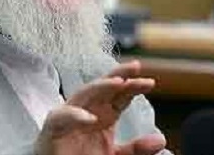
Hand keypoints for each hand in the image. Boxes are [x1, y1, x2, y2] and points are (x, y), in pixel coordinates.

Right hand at [36, 61, 165, 154]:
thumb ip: (136, 149)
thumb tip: (160, 140)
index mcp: (103, 114)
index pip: (120, 95)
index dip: (133, 86)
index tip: (149, 82)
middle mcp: (87, 110)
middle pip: (104, 87)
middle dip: (119, 74)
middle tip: (136, 67)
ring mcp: (69, 116)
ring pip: (83, 94)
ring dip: (99, 87)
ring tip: (118, 83)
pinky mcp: (53, 128)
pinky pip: (62, 117)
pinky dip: (75, 115)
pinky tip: (91, 118)